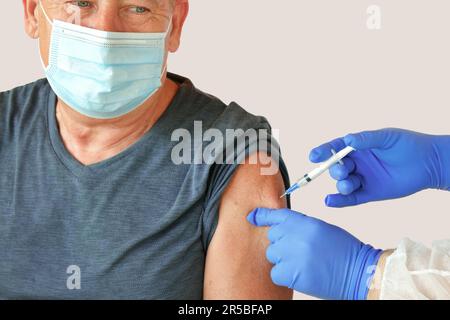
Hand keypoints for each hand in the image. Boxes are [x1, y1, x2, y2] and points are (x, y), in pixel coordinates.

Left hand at [247, 208, 381, 299]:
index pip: (278, 216)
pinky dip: (284, 275)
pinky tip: (300, 273)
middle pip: (273, 236)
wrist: (359, 273)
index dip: (262, 216)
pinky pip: (275, 272)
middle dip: (282, 243)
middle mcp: (296, 236)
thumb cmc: (342, 250)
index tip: (252, 216)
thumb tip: (278, 227)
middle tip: (301, 250)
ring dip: (283, 259)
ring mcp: (292, 256)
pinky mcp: (291, 274)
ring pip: (273, 254)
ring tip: (303, 263)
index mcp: (306, 223)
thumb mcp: (321, 229)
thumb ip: (300, 225)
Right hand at [309, 128, 449, 207]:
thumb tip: (348, 140)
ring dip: (340, 185)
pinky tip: (329, 201)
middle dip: (335, 170)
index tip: (313, 156)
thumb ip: (367, 139)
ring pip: (342, 184)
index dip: (323, 152)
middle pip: (336, 168)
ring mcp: (362, 179)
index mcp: (357, 147)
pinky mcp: (369, 193)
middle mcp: (357, 163)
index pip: (334, 149)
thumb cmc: (409, 145)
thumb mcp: (387, 138)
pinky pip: (350, 199)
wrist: (429, 164)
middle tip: (343, 170)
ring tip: (348, 184)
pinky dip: (339, 201)